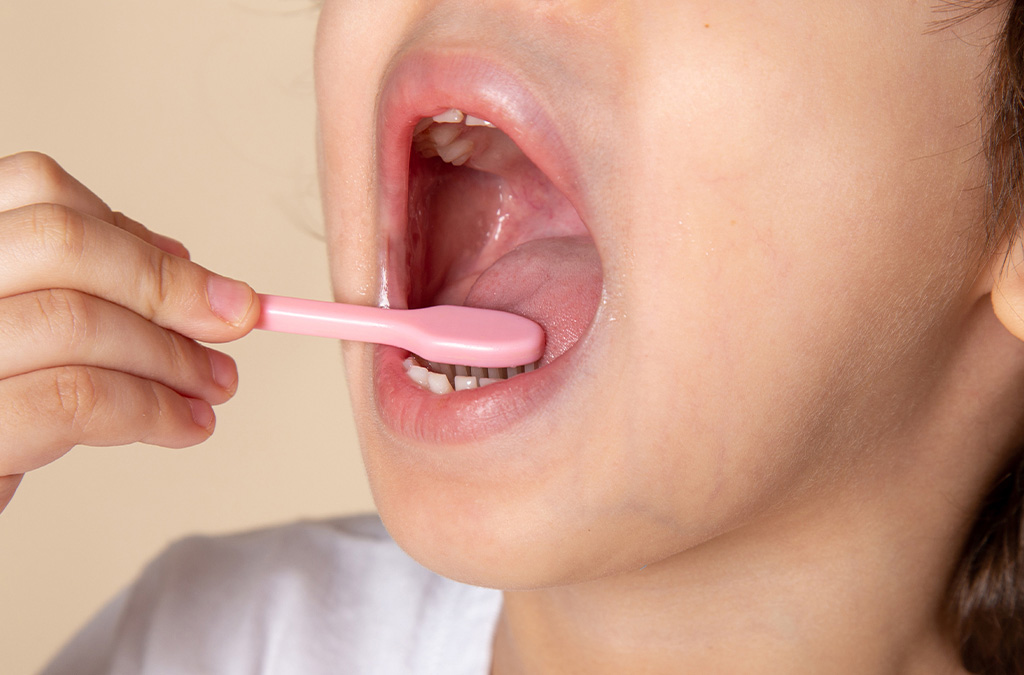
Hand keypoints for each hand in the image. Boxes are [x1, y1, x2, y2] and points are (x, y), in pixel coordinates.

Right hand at [0, 152, 259, 512]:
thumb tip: (186, 271)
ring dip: (172, 356)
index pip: (38, 189)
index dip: (131, 233)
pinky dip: (153, 410)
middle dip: (169, 286)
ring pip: (77, 320)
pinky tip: (185, 424)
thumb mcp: (29, 334)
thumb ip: (84, 291)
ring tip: (214, 384)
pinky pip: (76, 398)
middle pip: (64, 242)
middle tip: (234, 323)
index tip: (197, 278)